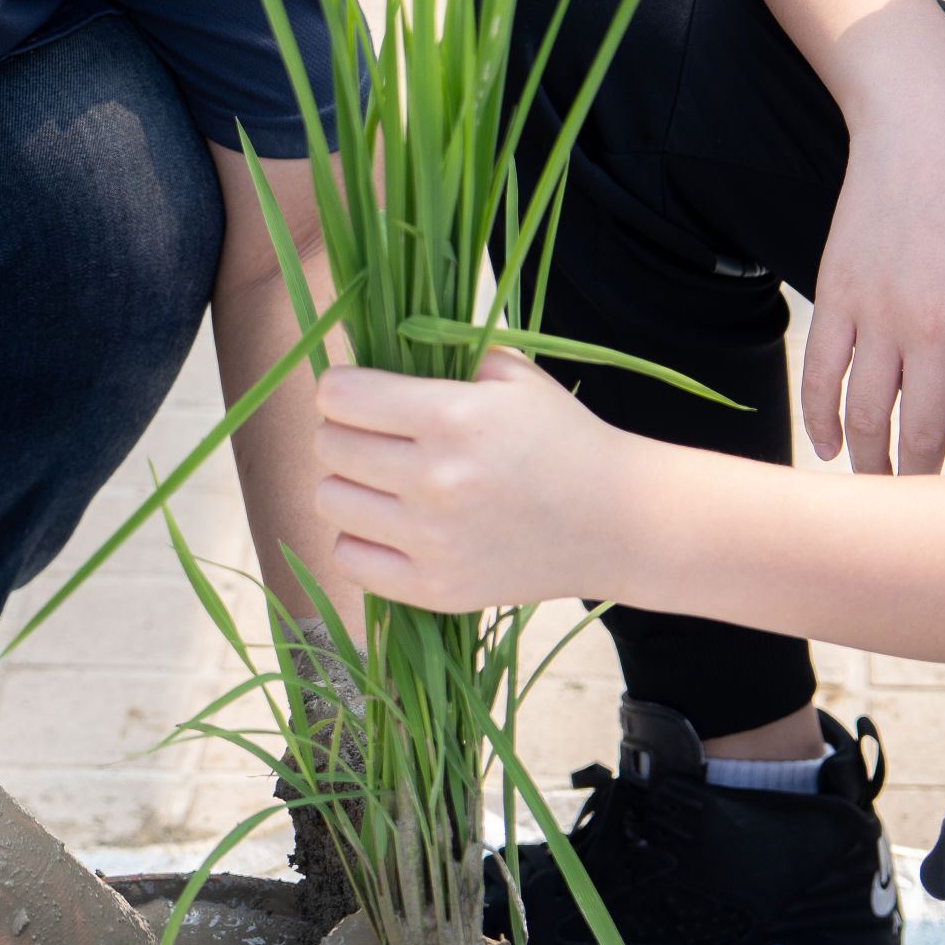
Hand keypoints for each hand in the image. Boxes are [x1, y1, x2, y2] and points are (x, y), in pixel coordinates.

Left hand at [312, 352, 633, 613]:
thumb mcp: (511, 374)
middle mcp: (435, 481)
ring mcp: (433, 541)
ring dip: (347, 484)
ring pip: (329, 501)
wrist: (616, 522)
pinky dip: (359, 538)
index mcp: (453, 418)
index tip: (356, 392)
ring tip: (382, 480)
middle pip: (328, 447)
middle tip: (374, 435)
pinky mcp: (435, 589)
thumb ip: (440, 356)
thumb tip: (369, 358)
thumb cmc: (561, 438)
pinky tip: (390, 524)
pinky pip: (349, 559)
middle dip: (342, 432)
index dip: (340, 388)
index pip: (339, 397)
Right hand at [804, 93, 944, 476]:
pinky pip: (822, 375)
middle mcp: (930, 330)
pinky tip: (831, 446)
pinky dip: (822, 418)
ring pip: (866, 417)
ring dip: (869, 466)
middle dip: (920, 488)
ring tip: (878, 491)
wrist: (924, 131)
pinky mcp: (835, 295)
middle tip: (921, 513)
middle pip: (918, 438)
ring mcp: (877, 314)